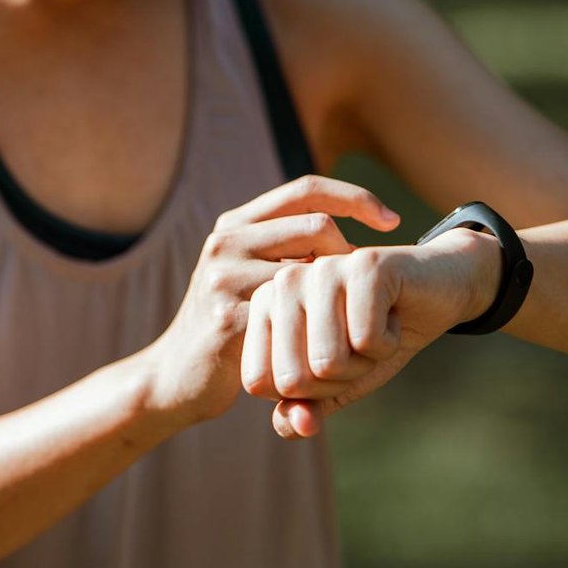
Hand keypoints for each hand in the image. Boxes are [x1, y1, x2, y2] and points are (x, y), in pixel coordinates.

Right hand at [141, 175, 402, 427]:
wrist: (175, 379)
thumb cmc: (227, 327)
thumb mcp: (246, 276)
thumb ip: (280, 248)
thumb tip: (341, 223)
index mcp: (234, 224)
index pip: (307, 188)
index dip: (356, 197)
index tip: (392, 220)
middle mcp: (225, 241)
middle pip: (317, 225)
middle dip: (351, 257)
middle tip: (360, 293)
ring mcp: (223, 278)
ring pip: (312, 269)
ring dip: (339, 295)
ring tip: (344, 322)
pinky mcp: (229, 318)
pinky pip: (298, 312)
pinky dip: (323, 327)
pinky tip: (326, 347)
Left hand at [240, 228, 499, 438]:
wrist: (435, 294)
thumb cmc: (374, 337)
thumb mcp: (335, 384)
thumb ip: (303, 411)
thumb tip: (295, 429)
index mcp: (262, 307)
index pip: (260, 383)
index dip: (305, 392)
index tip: (330, 362)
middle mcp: (283, 283)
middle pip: (293, 379)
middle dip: (337, 380)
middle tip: (357, 346)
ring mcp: (322, 270)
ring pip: (328, 363)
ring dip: (364, 363)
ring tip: (374, 330)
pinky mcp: (364, 266)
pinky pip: (366, 342)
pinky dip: (389, 344)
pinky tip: (393, 316)